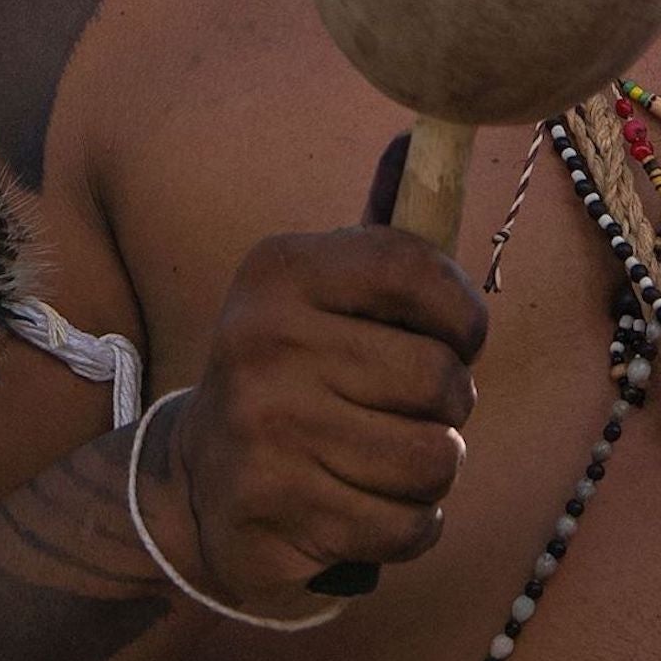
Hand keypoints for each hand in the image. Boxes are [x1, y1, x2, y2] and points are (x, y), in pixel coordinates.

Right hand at [155, 227, 487, 613]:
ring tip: (387, 458)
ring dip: (430, 472)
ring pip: (433, 460)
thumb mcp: (323, 296)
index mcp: (280, 270)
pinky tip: (366, 505)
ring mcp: (265, 426)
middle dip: (448, 407)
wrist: (198, 484)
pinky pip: (409, 526)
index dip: (462, 313)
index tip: (457, 337)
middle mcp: (263, 339)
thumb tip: (414, 134)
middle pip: (439, 378)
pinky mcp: (276, 507)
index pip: (413, 267)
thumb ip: (381, 232)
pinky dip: (408, 525)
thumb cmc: (295, 376)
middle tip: (408, 410)